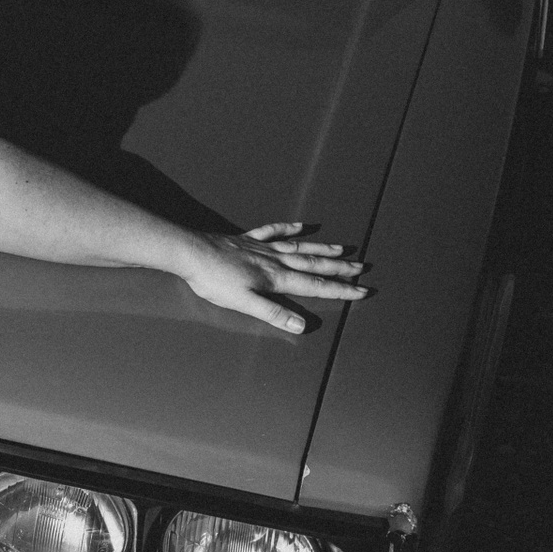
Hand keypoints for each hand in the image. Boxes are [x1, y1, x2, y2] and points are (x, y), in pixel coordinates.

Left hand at [180, 223, 369, 333]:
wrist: (190, 252)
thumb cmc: (214, 280)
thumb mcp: (244, 303)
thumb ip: (273, 313)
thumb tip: (302, 325)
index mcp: (276, 278)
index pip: (315, 286)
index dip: (340, 289)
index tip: (362, 290)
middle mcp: (274, 260)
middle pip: (313, 265)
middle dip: (339, 269)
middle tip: (362, 268)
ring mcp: (261, 248)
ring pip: (299, 247)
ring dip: (322, 249)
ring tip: (342, 249)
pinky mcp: (247, 240)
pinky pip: (273, 231)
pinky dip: (288, 228)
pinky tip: (300, 226)